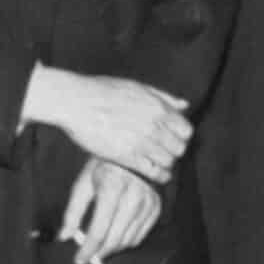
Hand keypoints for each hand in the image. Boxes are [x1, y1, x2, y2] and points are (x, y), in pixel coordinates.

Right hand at [29, 67, 190, 183]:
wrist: (76, 102)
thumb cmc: (103, 91)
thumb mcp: (137, 87)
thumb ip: (163, 97)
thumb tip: (184, 105)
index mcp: (158, 108)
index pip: (186, 130)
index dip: (182, 136)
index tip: (174, 138)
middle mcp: (154, 126)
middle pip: (179, 148)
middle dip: (175, 151)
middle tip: (166, 152)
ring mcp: (141, 142)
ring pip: (168, 161)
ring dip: (166, 164)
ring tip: (160, 163)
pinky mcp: (126, 157)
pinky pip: (153, 172)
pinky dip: (159, 176)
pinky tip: (157, 175)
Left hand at [60, 157, 162, 263]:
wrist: (135, 153)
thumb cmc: (104, 167)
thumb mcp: (84, 184)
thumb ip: (73, 212)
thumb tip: (64, 237)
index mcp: (112, 187)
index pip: (99, 229)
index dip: (87, 249)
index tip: (79, 260)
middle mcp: (133, 196)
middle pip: (115, 239)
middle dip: (100, 253)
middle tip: (89, 257)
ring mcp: (147, 202)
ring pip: (128, 241)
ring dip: (112, 248)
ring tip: (101, 244)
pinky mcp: (156, 207)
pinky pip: (140, 236)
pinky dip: (127, 241)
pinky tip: (116, 234)